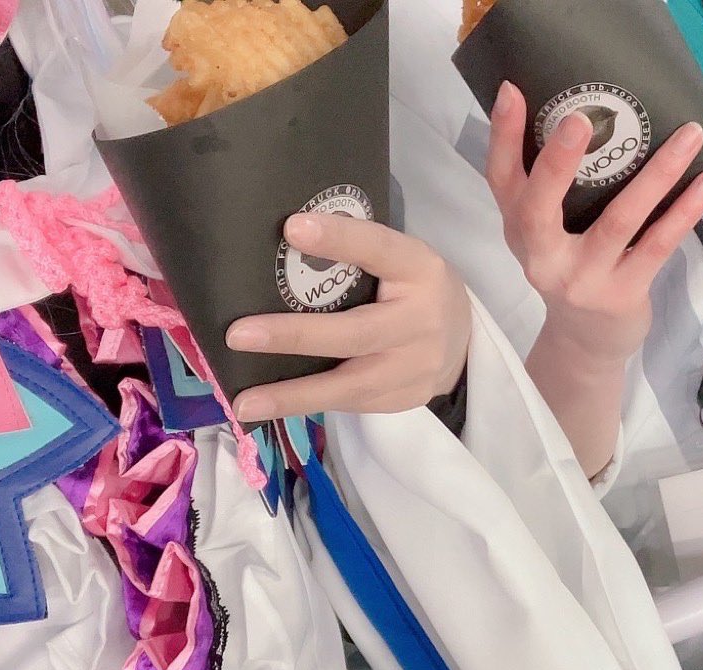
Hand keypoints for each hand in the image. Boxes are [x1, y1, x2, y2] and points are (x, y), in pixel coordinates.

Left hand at [226, 214, 470, 420]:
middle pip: (355, 333)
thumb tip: (285, 240)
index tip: (292, 228)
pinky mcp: (401, 400)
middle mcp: (422, 321)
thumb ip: (360, 255)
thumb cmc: (413, 291)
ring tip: (242, 403)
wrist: (463, 346)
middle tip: (239, 335)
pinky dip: (306, 405)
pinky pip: (348, 404)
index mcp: (420, 271)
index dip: (340, 239)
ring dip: (292, 395)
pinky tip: (268, 409)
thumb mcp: (402, 261)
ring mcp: (413, 368)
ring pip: (349, 384)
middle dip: (295, 335)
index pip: (379, 249)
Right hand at [487, 81, 702, 367]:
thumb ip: (552, 192)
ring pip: (618, 220)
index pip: (501, 181)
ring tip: (689, 135)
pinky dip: (684, 211)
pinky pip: (657, 245)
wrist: (585, 344)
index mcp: (520, 233)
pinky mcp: (621, 294)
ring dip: (657, 174)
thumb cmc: (571, 271)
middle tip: (581, 120)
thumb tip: (588, 117)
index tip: (511, 91)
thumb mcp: (547, 237)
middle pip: (538, 210)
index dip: (503, 138)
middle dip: (558, 164)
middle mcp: (542, 258)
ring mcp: (582, 279)